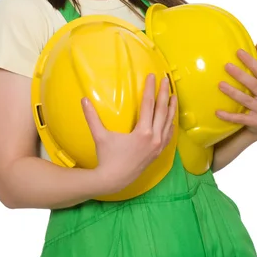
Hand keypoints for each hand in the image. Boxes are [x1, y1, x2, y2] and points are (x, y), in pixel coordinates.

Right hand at [81, 74, 176, 194]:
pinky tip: (171, 119)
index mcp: (143, 132)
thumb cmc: (107, 158)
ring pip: (168, 122)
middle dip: (164, 93)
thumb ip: (92, 117)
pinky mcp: (158, 152)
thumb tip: (83, 99)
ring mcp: (158, 146)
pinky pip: (168, 135)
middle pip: (162, 110)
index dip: (150, 88)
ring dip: (171, 108)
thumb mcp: (100, 136)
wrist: (115, 180)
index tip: (153, 76)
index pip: (148, 104)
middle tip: (166, 80)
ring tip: (173, 96)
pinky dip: (170, 124)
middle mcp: (154, 138)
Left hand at [216, 42, 256, 139]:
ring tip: (220, 85)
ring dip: (233, 92)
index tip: (238, 51)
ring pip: (246, 100)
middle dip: (240, 75)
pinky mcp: (256, 122)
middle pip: (253, 84)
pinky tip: (217, 112)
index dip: (251, 61)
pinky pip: (240, 118)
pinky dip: (229, 116)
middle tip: (226, 66)